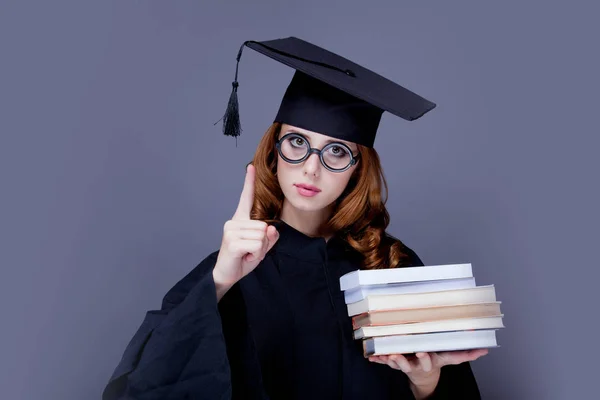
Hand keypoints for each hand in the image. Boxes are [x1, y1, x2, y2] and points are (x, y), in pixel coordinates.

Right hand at [213, 164, 278, 292]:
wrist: (227, 274)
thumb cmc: (243, 258)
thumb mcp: (261, 247)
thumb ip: (270, 237)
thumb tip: (271, 229)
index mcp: (241, 220)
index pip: (246, 198)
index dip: (249, 182)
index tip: (251, 167)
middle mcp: (234, 221)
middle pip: (264, 226)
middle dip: (263, 243)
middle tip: (251, 250)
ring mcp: (232, 230)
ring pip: (262, 236)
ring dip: (260, 250)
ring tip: (247, 253)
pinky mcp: (232, 241)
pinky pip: (257, 245)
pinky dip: (256, 255)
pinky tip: (245, 257)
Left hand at [369, 348, 487, 388]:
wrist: (424, 376)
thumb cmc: (437, 362)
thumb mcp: (450, 359)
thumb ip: (465, 354)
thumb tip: (485, 350)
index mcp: (428, 362)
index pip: (427, 360)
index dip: (424, 357)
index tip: (421, 352)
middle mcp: (414, 364)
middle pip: (407, 364)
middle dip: (400, 360)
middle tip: (395, 355)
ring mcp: (403, 364)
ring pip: (393, 363)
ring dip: (386, 359)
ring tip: (381, 354)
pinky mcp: (394, 363)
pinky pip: (383, 361)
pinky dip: (377, 358)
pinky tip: (370, 356)